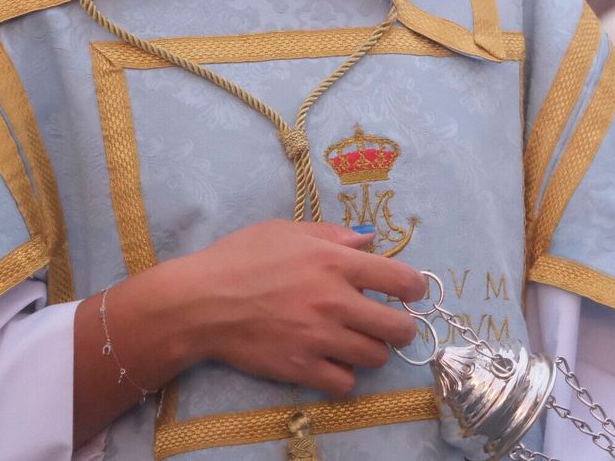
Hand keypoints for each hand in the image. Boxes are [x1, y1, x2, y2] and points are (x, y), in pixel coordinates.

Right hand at [168, 220, 426, 396]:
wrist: (199, 302)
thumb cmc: (239, 258)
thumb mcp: (286, 231)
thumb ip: (332, 234)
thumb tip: (368, 238)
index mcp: (335, 262)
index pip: (401, 280)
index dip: (415, 288)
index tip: (411, 292)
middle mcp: (335, 302)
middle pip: (399, 328)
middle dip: (401, 327)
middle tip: (387, 323)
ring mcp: (320, 339)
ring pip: (375, 357)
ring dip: (370, 349)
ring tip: (353, 340)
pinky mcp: (302, 368)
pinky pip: (345, 383)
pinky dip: (343, 375)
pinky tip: (330, 361)